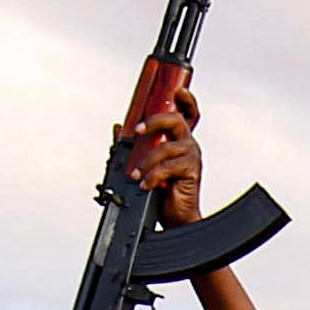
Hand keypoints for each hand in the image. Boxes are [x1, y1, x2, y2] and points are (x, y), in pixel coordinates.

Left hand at [124, 94, 203, 228]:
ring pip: (166, 147)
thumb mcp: (142, 164)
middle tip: (138, 129)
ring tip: (135, 174)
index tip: (178, 91)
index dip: (186, 100)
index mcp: (178, 140)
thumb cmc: (162, 192)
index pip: (187, 114)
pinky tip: (145, 184)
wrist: (175, 218)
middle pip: (176, 120)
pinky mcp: (191, 171)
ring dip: (146, 161)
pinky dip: (152, 175)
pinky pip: (168, 166)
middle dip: (155, 120)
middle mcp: (187, 145)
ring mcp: (191, 157)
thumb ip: (131, 146)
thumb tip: (118, 128)